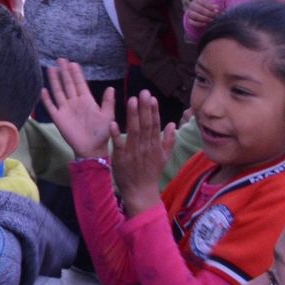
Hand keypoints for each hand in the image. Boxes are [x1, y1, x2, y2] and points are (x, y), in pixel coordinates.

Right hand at [41, 60, 117, 158]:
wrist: (92, 149)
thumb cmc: (102, 133)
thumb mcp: (108, 116)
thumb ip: (108, 102)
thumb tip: (111, 88)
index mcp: (87, 100)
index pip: (80, 83)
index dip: (76, 73)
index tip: (73, 63)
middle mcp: (75, 102)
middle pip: (68, 84)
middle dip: (64, 72)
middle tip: (61, 59)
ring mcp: (66, 109)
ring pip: (58, 91)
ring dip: (55, 81)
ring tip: (51, 69)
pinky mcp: (58, 118)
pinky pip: (51, 106)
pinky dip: (46, 99)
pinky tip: (43, 90)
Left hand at [110, 92, 173, 214]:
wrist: (141, 193)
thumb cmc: (151, 174)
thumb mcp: (163, 158)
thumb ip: (168, 140)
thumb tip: (171, 124)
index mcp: (154, 146)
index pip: (154, 125)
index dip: (153, 111)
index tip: (151, 97)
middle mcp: (145, 147)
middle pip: (145, 124)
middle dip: (144, 108)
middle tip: (143, 92)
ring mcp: (133, 152)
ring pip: (133, 131)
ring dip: (132, 115)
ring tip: (131, 100)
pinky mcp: (121, 158)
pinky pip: (118, 145)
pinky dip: (116, 135)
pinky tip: (113, 123)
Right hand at [182, 0, 218, 40]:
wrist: (200, 12)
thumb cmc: (207, 7)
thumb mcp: (210, 5)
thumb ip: (214, 6)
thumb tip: (216, 9)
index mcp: (197, 0)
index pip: (202, 2)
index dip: (210, 6)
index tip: (217, 10)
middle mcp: (192, 5)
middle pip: (199, 9)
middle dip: (208, 13)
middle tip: (215, 16)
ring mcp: (190, 13)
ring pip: (194, 16)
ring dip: (204, 18)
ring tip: (211, 20)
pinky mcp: (189, 19)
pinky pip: (192, 22)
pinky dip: (199, 24)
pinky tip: (205, 24)